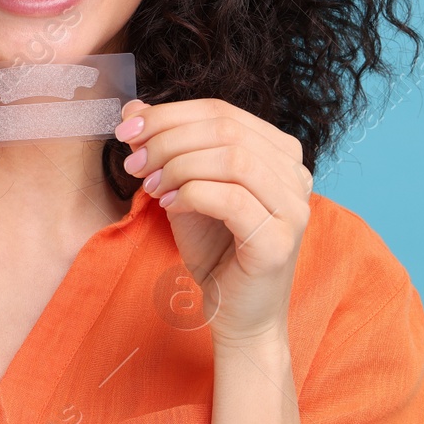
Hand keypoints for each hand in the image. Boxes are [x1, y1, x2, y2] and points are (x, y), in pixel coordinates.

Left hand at [114, 98, 312, 347]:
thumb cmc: (216, 251)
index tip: (127, 128)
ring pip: (233, 158)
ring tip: (150, 186)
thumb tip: (133, 107)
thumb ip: (166, 147)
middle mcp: (296, 174)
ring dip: (178, 166)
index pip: (222, 111)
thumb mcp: (184, 188)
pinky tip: (170, 207)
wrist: (238, 316)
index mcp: (279, 153)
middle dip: (168, 138)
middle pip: (226, 128)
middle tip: (133, 160)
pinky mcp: (280, 241)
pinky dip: (192, 195)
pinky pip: (233, 199)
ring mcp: (294, 207)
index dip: (170, 114)